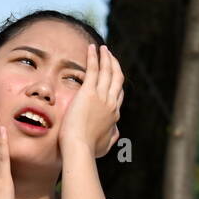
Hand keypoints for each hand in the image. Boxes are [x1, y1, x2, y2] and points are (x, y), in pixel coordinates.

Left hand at [58, 43, 123, 158]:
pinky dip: (94, 57)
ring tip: (103, 48)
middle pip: (117, 79)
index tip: (112, 75)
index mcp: (114, 115)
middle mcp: (111, 103)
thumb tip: (116, 132)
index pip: (118, 94)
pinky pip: (94, 69)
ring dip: (106, 57)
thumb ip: (111, 137)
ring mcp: (102, 97)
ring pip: (108, 71)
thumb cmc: (88, 150)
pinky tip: (92, 48)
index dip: (116, 82)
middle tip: (110, 56)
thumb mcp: (105, 146)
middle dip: (115, 65)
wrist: (79, 148)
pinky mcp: (89, 92)